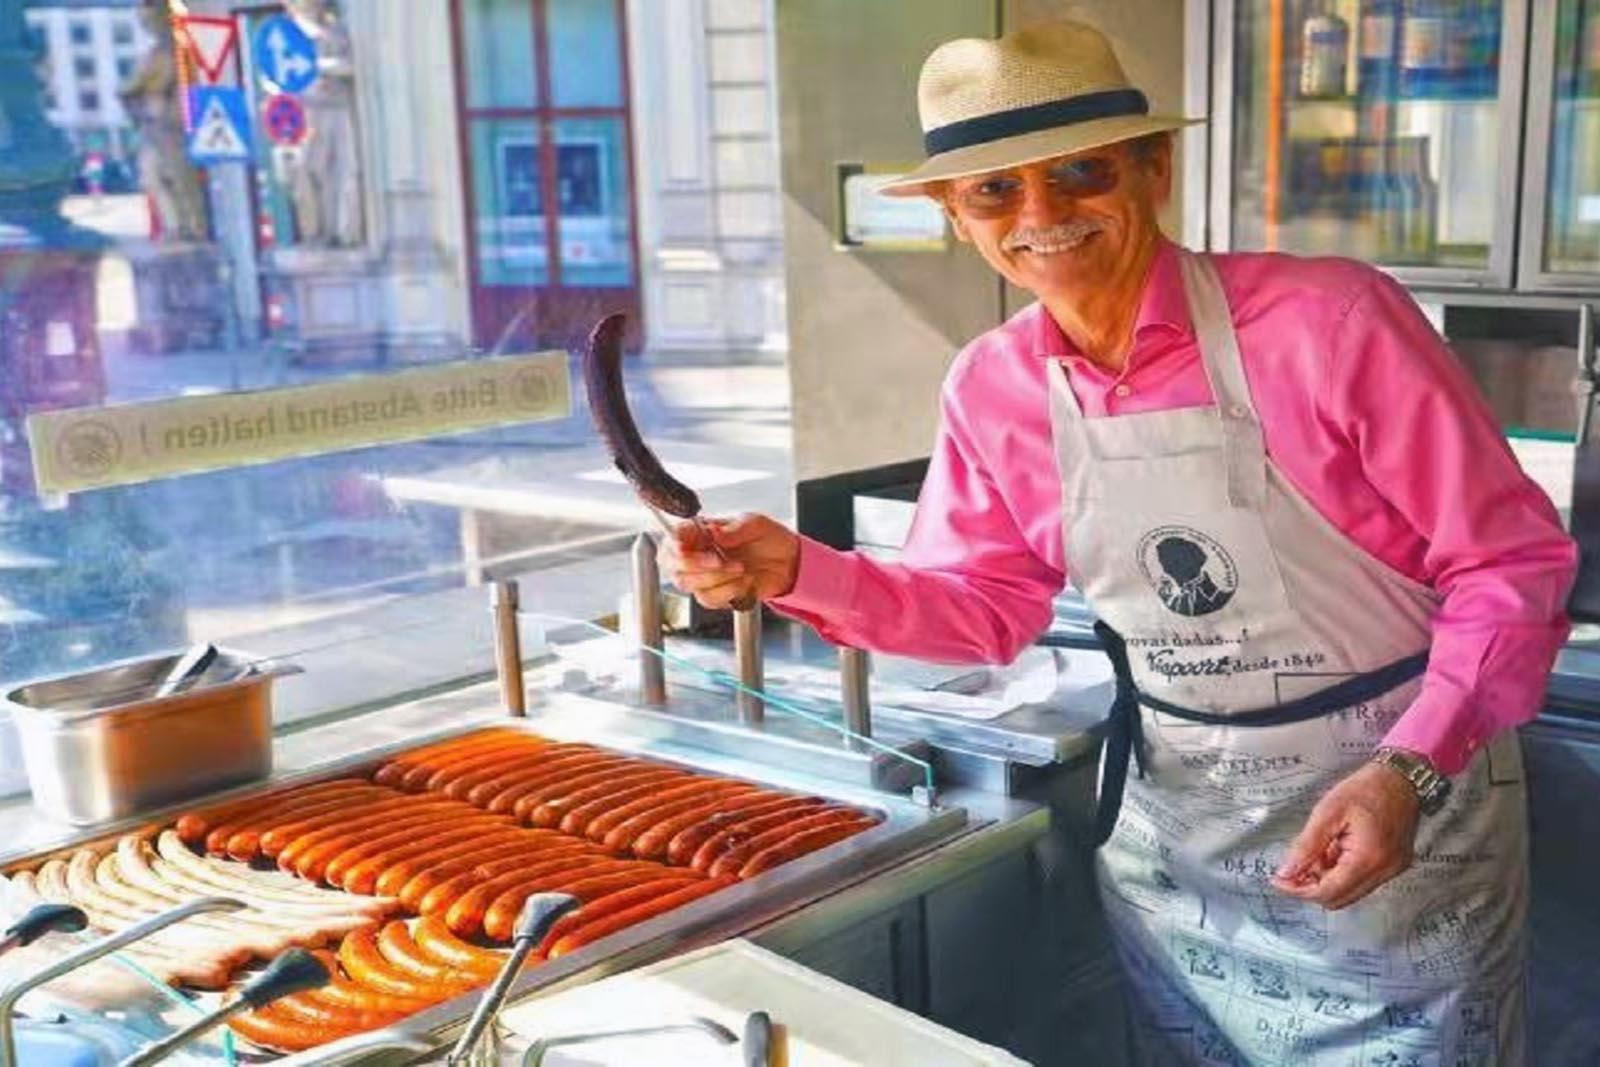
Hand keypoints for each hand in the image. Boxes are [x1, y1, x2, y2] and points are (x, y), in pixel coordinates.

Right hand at [657, 513, 799, 609]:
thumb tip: (714, 532)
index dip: (674, 545)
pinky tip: (744, 581)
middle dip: (696, 566)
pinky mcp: (715, 595)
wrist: (788, 562)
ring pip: (689, 585)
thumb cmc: (768, 538)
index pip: (674, 537)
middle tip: (720, 561)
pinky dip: (728, 591)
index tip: (684, 549)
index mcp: (701, 531)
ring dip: (717, 579)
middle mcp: (698, 554)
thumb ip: (734, 528)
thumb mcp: (755, 524)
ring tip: (741, 568)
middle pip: (673, 565)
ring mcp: (704, 576)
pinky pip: (708, 599)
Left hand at [1270, 762, 1419, 910]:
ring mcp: (1392, 870)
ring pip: (1350, 892)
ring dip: (1326, 881)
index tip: (1279, 881)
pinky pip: (1362, 881)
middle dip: (1311, 888)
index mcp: (1368, 858)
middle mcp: (1384, 871)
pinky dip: (1341, 873)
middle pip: (1339, 898)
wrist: (1401, 778)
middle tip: (1290, 871)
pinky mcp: (1393, 865)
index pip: (1328, 892)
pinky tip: (1330, 853)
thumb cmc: (1367, 789)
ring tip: (1311, 856)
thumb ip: (1306, 846)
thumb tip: (1286, 872)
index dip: (1300, 890)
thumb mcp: (1328, 812)